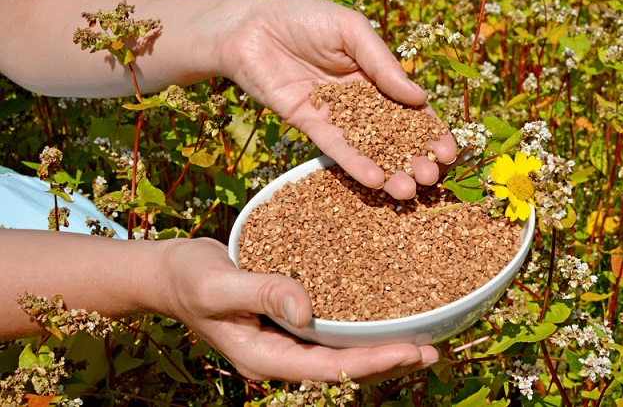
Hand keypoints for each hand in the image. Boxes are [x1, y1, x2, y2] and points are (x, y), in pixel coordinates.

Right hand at [160, 238, 438, 382]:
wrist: (169, 273)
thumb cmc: (187, 277)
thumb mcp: (217, 283)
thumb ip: (261, 291)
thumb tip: (306, 310)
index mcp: (262, 356)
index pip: (327, 368)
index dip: (371, 362)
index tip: (409, 352)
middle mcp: (279, 354)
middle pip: (342, 369)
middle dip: (387, 362)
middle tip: (433, 352)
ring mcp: (283, 341)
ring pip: (340, 353)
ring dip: (379, 349)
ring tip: (423, 341)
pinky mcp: (287, 322)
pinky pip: (329, 332)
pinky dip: (359, 327)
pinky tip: (385, 314)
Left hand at [215, 0, 456, 198]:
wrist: (250, 26)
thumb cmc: (304, 17)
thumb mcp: (352, 32)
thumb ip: (384, 65)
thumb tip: (420, 99)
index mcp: (376, 75)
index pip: (411, 108)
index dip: (430, 130)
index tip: (448, 151)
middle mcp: (359, 99)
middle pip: (394, 134)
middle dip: (414, 157)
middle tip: (430, 177)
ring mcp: (336, 114)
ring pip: (368, 147)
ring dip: (390, 169)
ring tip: (408, 190)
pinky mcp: (310, 126)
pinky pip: (336, 149)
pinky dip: (355, 165)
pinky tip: (375, 181)